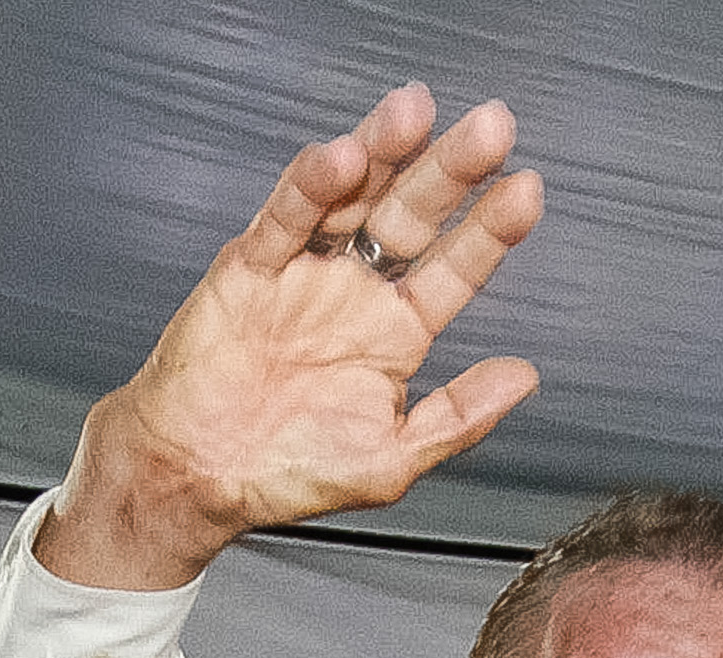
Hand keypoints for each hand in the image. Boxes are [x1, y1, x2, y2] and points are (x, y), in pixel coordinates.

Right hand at [43, 87, 545, 590]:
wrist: (196, 478)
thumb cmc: (288, 472)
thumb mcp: (393, 459)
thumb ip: (460, 417)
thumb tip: (524, 377)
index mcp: (396, 334)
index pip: (454, 269)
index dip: (489, 231)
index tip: (526, 193)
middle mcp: (355, 294)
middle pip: (410, 216)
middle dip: (450, 171)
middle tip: (490, 129)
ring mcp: (304, 276)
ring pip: (350, 200)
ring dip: (382, 154)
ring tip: (415, 115)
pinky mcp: (249, 272)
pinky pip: (283, 221)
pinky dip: (309, 189)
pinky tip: (341, 160)